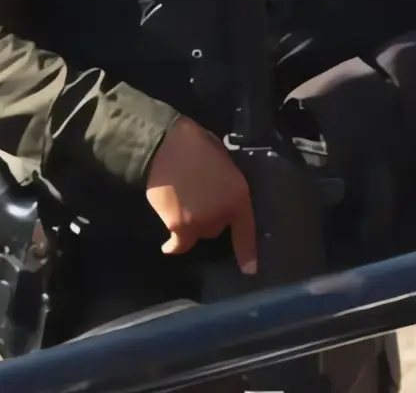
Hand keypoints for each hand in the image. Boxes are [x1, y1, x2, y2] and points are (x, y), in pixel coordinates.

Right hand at [144, 116, 257, 273]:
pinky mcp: (179, 227)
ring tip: (180, 206)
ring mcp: (202, 223)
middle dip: (210, 217)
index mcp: (239, 195)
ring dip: (192, 224)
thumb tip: (219, 192)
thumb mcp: (222, 161)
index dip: (248, 252)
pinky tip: (169, 246)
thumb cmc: (195, 145)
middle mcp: (223, 215)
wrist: (165, 146)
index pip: (246, 229)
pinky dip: (174, 245)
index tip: (250, 270)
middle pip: (217, 229)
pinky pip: (179, 244)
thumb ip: (225, 183)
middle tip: (197, 199)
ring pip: (198, 234)